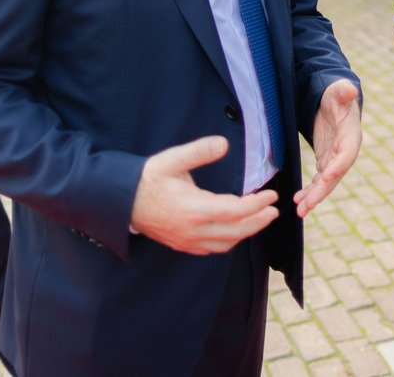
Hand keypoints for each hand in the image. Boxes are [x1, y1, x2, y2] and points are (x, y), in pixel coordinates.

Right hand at [130, 136, 278, 254]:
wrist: (120, 202)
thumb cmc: (147, 179)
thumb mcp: (172, 160)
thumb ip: (199, 151)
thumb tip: (223, 144)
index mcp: (193, 209)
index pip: (236, 212)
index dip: (257, 205)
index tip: (271, 195)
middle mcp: (193, 229)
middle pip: (236, 232)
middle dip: (259, 221)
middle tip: (274, 210)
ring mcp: (187, 240)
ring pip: (226, 244)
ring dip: (246, 232)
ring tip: (259, 218)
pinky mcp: (182, 244)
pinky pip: (212, 249)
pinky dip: (229, 240)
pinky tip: (235, 229)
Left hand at [294, 79, 361, 217]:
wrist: (334, 102)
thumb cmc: (337, 95)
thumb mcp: (339, 91)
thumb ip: (343, 92)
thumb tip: (350, 89)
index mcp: (351, 135)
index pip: (347, 154)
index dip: (339, 166)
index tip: (327, 176)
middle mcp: (346, 151)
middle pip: (336, 175)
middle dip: (322, 191)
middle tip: (308, 205)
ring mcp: (335, 159)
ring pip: (326, 182)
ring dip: (314, 197)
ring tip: (300, 210)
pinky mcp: (326, 161)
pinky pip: (319, 180)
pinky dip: (310, 192)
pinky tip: (298, 202)